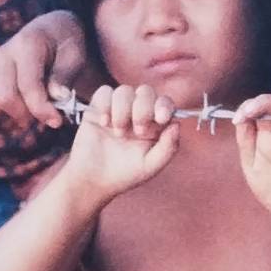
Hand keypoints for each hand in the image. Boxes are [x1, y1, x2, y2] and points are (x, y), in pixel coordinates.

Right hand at [0, 10, 91, 129]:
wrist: (50, 31)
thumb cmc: (65, 45)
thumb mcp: (76, 54)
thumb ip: (65, 75)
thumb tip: (57, 96)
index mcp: (28, 44)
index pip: (28, 86)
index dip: (42, 109)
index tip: (57, 121)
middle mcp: (3, 53)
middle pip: (4, 98)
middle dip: (26, 114)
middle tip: (45, 115)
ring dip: (7, 111)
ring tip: (28, 109)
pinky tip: (11, 106)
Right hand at [65, 84, 179, 201]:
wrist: (93, 180)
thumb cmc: (124, 174)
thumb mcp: (151, 166)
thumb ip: (168, 147)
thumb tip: (177, 124)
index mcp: (154, 124)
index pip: (165, 103)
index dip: (164, 106)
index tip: (161, 118)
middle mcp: (137, 112)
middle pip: (146, 91)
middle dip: (143, 109)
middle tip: (137, 131)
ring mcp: (118, 108)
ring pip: (125, 90)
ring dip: (122, 111)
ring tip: (118, 133)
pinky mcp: (98, 107)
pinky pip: (104, 91)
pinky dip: (105, 105)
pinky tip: (104, 123)